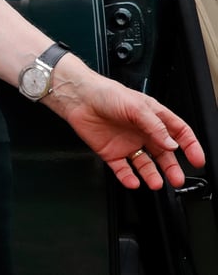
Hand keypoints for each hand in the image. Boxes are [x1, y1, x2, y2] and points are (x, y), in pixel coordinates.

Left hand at [46, 65, 205, 189]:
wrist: (77, 97)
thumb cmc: (105, 92)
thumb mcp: (135, 105)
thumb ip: (155, 126)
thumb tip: (172, 144)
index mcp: (151, 116)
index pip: (178, 132)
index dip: (190, 146)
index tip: (197, 160)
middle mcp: (141, 132)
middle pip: (163, 154)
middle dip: (172, 168)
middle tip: (177, 179)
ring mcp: (127, 143)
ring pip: (145, 165)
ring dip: (152, 175)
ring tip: (155, 183)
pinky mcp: (111, 153)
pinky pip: (123, 170)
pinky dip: (128, 178)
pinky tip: (132, 181)